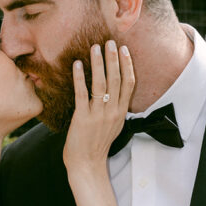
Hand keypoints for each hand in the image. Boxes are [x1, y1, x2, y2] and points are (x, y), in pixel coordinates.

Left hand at [63, 41, 134, 174]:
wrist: (87, 163)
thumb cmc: (98, 144)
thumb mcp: (114, 125)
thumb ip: (116, 107)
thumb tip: (117, 91)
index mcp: (121, 112)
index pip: (129, 83)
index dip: (127, 65)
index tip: (124, 49)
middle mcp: (112, 111)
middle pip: (116, 79)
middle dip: (113, 59)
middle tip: (110, 42)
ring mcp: (98, 114)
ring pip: (100, 84)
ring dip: (98, 63)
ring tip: (95, 48)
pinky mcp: (82, 118)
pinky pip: (81, 94)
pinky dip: (79, 77)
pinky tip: (76, 64)